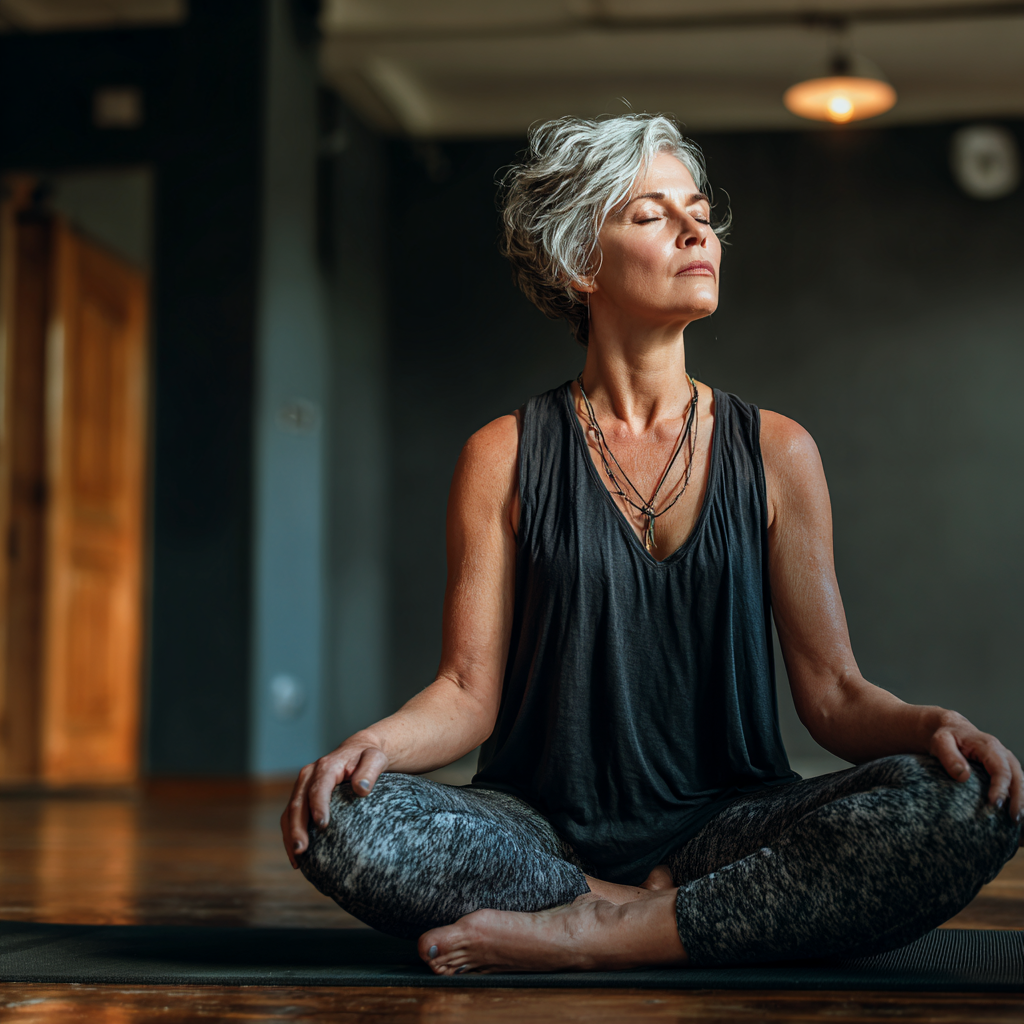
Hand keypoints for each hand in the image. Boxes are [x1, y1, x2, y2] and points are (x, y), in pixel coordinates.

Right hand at [280, 735, 389, 867]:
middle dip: (297, 828)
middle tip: (302, 850)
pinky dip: (291, 836)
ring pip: (290, 813)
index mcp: (326, 766)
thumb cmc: (368, 756)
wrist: (358, 750)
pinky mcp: (302, 796)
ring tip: (297, 860)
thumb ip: (370, 771)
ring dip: (290, 836)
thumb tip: (361, 788)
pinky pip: (291, 817)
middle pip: (298, 803)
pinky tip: (297, 857)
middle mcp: (309, 775)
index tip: (323, 825)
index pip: (318, 788)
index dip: (318, 806)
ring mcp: (303, 786)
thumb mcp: (375, 758)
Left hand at [929, 715, 1022, 824]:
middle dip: (1018, 799)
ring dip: (1021, 800)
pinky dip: (1018, 797)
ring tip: (1016, 820)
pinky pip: (1016, 783)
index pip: (1000, 769)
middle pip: (1017, 777)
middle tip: (1014, 818)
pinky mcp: (1006, 769)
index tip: (994, 804)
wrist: (951, 729)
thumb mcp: (941, 742)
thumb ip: (949, 757)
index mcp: (988, 746)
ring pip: (1021, 781)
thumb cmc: (946, 737)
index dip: (999, 788)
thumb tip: (963, 776)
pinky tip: (1013, 812)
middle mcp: (1002, 753)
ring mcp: (1006, 761)